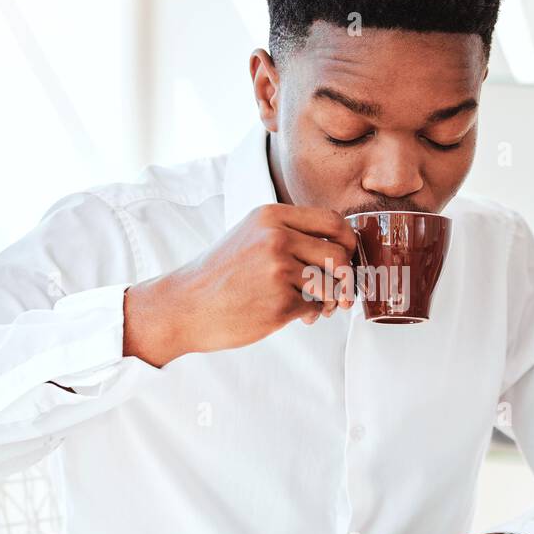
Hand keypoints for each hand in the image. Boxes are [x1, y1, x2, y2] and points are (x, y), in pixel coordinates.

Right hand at [122, 203, 358, 365]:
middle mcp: (277, 238)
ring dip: (331, 300)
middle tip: (337, 292)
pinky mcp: (279, 303)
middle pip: (339, 255)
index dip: (348, 242)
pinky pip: (316, 307)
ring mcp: (278, 270)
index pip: (333, 221)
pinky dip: (312, 314)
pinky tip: (297, 316)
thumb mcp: (250, 236)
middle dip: (344, 277)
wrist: (185, 305)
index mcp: (272, 217)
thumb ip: (289, 233)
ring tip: (316, 306)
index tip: (346, 258)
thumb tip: (341, 248)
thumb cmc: (221, 275)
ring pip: (332, 284)